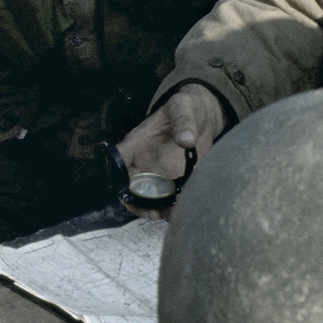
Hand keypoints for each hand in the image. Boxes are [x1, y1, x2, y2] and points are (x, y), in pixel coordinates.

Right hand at [114, 84, 225, 215]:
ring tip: (168, 216)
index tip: (127, 192)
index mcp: (137, 143)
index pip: (118, 161)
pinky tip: (183, 210)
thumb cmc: (187, 107)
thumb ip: (183, 120)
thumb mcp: (183, 107)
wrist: (204, 117)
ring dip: (155, 209)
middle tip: (153, 214)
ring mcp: (159, 174)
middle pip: (130, 187)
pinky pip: (169, 199)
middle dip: (137, 204)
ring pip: (149, 197)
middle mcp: (144, 162)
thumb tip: (186, 140)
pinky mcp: (175, 181)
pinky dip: (173, 208)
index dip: (118, 177)